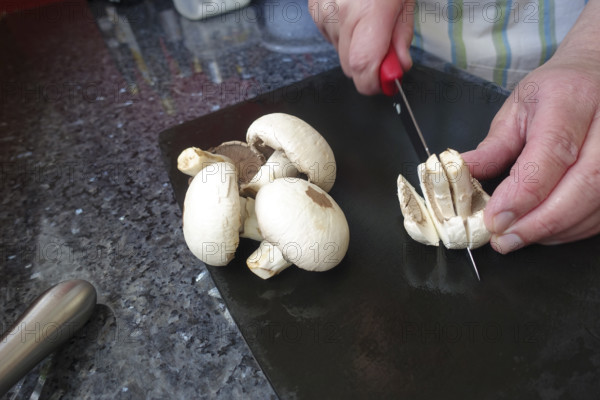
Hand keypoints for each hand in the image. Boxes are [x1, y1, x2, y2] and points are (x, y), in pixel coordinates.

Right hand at [309, 0, 414, 94]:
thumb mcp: (405, 1)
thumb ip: (401, 36)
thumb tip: (398, 66)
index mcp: (369, 12)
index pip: (362, 67)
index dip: (373, 82)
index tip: (385, 82)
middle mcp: (341, 15)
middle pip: (350, 66)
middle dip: (369, 66)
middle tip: (385, 49)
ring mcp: (323, 12)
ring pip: (339, 52)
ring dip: (356, 47)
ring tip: (368, 19)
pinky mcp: (314, 9)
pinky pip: (329, 36)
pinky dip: (343, 33)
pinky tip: (353, 12)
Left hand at [462, 53, 599, 253]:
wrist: (596, 74)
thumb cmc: (554, 91)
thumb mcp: (516, 109)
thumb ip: (492, 148)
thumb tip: (462, 178)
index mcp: (571, 99)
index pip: (553, 152)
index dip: (523, 193)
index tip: (495, 219)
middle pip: (585, 183)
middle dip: (541, 221)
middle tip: (505, 240)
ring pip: (599, 202)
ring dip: (556, 230)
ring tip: (520, 237)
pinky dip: (574, 228)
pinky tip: (546, 231)